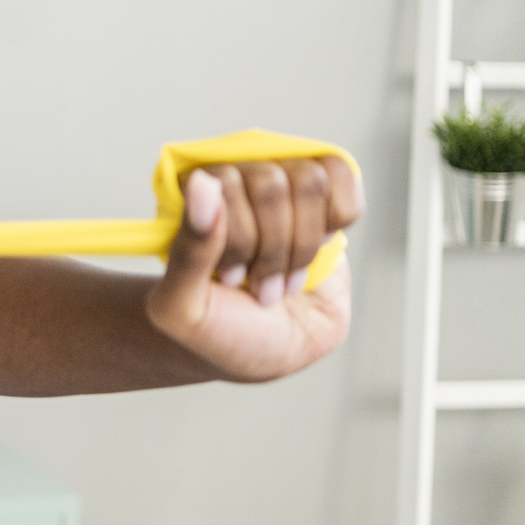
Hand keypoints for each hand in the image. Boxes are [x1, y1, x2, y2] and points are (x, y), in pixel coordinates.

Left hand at [145, 158, 363, 381]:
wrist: (271, 351)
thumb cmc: (220, 329)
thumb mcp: (182, 307)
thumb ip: (187, 248)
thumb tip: (202, 182)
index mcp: (188, 196)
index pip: (222, 182)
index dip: (237, 239)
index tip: (228, 279)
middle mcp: (234, 179)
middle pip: (270, 183)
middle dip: (269, 251)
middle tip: (257, 284)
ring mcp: (280, 183)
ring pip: (310, 182)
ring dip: (301, 246)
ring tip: (284, 278)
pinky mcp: (322, 193)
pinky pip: (341, 173)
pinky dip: (336, 220)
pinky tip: (318, 248)